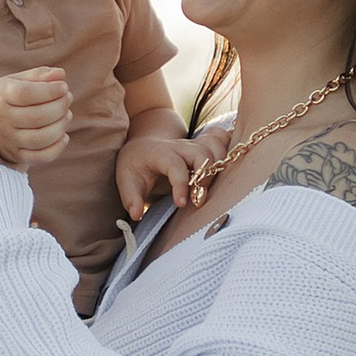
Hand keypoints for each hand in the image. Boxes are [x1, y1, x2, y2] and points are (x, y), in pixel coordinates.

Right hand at [0, 68, 73, 168]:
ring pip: (41, 138)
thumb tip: (61, 75)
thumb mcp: (17, 81)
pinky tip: (63, 135)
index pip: (25, 94)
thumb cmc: (8, 97)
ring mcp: (8, 140)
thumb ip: (39, 76)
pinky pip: (41, 158)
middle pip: (37, 117)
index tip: (63, 86)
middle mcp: (1, 120)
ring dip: (61, 125)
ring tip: (66, 114)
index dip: (49, 90)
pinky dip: (57, 148)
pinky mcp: (17, 155)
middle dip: (60, 106)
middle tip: (67, 98)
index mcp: (1, 96)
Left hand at [114, 109, 231, 220]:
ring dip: (218, 167)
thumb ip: (131, 198)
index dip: (181, 185)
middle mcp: (180, 147)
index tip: (181, 204)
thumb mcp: (126, 180)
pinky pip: (222, 140)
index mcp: (160, 153)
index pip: (175, 165)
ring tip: (211, 188)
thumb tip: (136, 215)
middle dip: (205, 175)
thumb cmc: (135, 166)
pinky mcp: (203, 149)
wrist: (143, 146)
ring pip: (215, 148)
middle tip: (200, 198)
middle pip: (201, 153)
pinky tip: (228, 166)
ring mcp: (194, 146)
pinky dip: (229, 150)